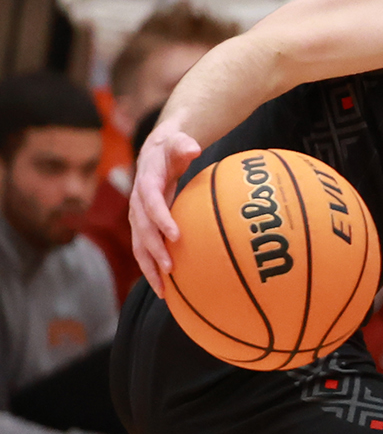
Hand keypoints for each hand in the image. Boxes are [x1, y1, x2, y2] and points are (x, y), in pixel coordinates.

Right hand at [129, 123, 201, 295]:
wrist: (155, 154)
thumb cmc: (171, 149)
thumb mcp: (177, 142)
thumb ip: (184, 145)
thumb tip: (194, 148)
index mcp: (146, 184)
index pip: (151, 203)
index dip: (161, 219)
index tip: (175, 236)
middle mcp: (137, 204)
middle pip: (142, 230)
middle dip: (154, 250)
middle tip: (171, 269)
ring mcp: (137, 217)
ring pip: (139, 246)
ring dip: (149, 268)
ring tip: (163, 290)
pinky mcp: (143, 227)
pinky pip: (144, 250)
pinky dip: (151, 269)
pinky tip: (165, 289)